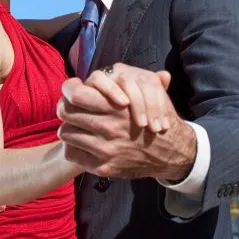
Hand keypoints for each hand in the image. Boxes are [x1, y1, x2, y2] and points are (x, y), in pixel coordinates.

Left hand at [56, 68, 196, 179]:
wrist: (173, 152)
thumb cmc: (151, 118)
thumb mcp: (145, 94)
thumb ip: (122, 82)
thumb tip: (107, 72)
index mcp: (116, 106)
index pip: (75, 94)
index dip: (70, 90)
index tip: (73, 92)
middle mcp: (108, 127)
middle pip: (65, 112)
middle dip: (66, 108)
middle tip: (71, 108)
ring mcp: (105, 149)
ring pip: (65, 132)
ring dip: (69, 128)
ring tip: (78, 126)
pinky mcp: (103, 167)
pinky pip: (71, 152)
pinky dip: (73, 147)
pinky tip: (82, 142)